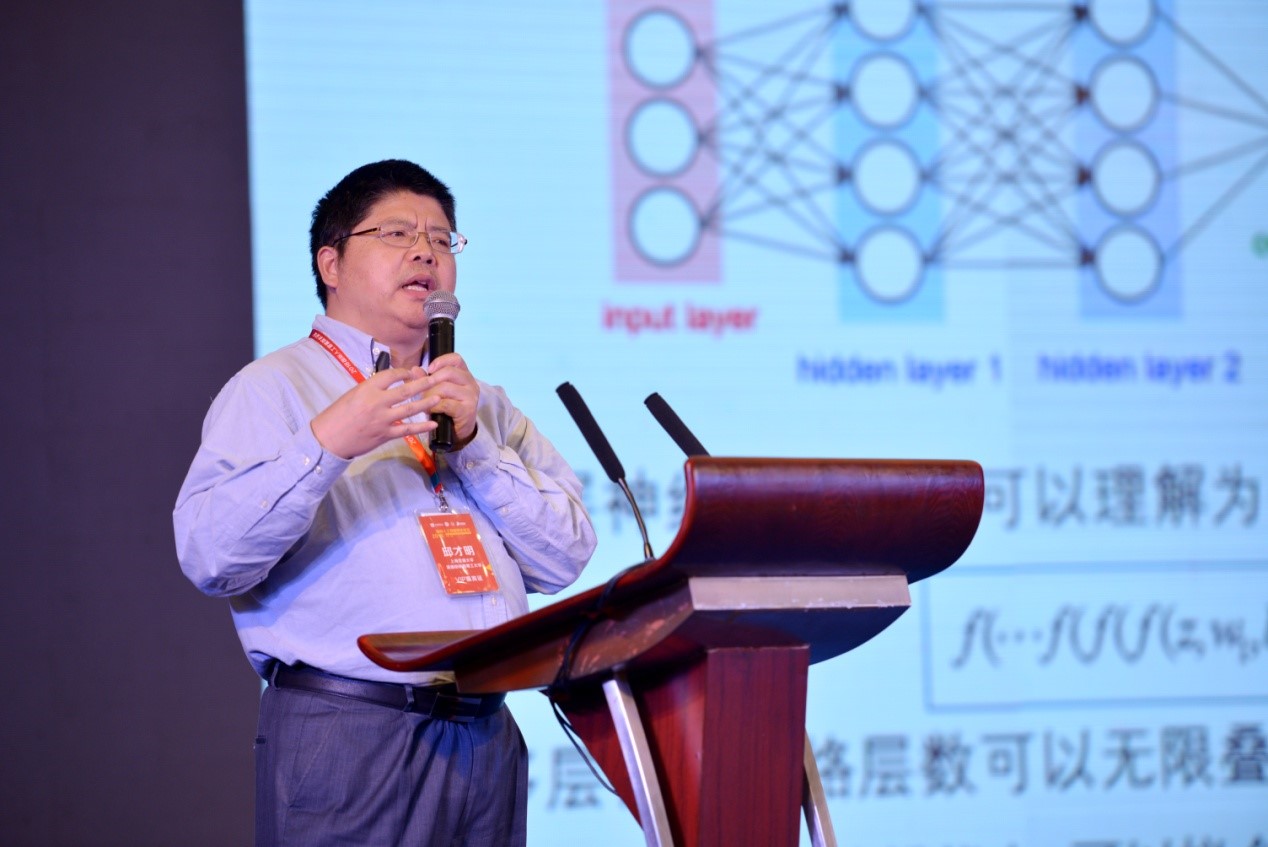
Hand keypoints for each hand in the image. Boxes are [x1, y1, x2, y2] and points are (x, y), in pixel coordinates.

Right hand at [310, 367, 438, 458]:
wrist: (329, 439)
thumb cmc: (338, 415)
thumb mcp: (353, 394)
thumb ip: (372, 389)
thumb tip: (390, 385)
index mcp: (367, 389)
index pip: (391, 375)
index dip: (404, 372)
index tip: (411, 372)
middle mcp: (377, 402)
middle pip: (406, 391)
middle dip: (423, 383)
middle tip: (436, 378)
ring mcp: (383, 419)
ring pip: (410, 409)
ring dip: (426, 403)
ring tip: (439, 397)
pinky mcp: (385, 435)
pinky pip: (407, 430)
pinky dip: (422, 427)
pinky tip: (433, 424)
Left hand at [422, 353, 479, 445]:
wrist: (457, 432)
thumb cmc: (446, 409)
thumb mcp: (436, 391)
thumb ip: (426, 380)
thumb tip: (414, 369)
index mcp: (464, 374)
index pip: (456, 359)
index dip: (442, 361)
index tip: (429, 369)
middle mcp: (470, 383)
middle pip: (449, 372)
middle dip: (431, 381)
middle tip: (422, 390)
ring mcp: (470, 396)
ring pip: (445, 387)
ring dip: (430, 395)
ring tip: (425, 403)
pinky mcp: (467, 410)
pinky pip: (446, 403)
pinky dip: (434, 406)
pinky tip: (431, 410)